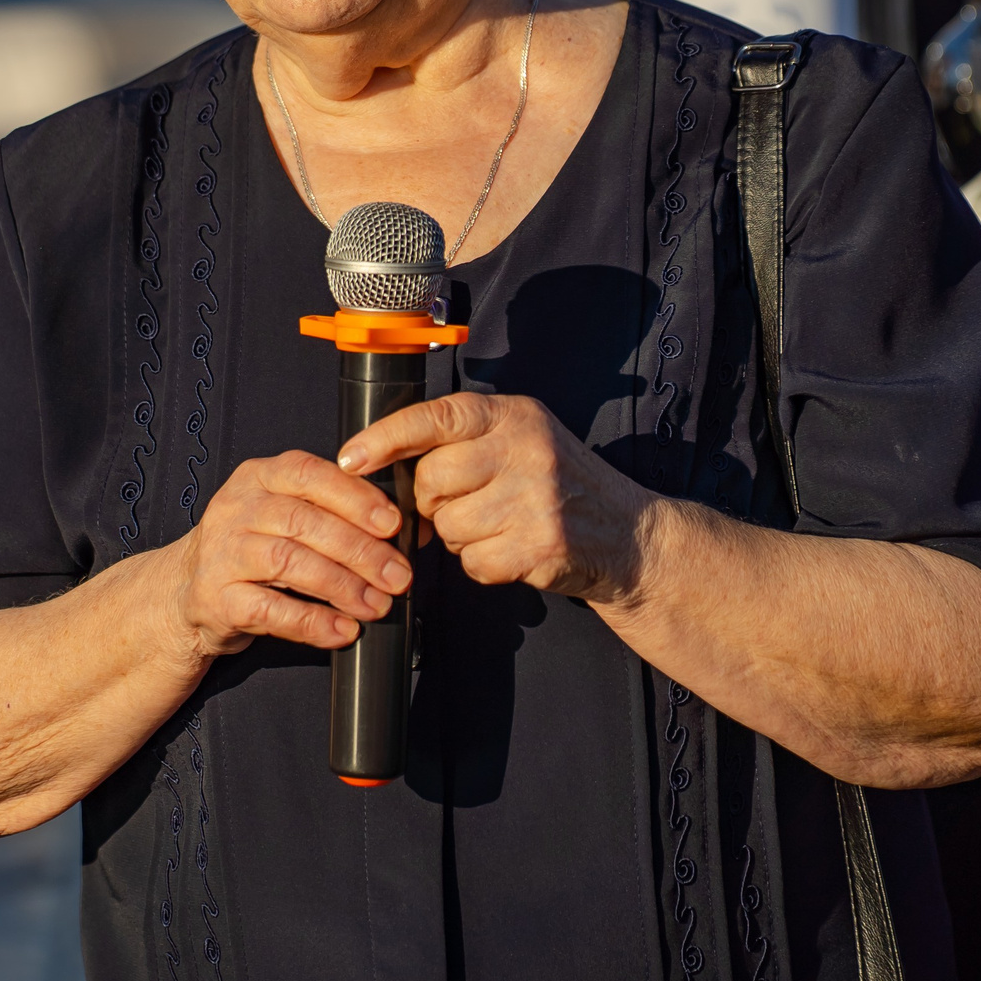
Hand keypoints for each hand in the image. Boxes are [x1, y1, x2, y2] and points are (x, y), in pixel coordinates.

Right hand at [161, 453, 413, 660]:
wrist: (186, 591)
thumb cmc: (251, 549)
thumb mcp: (282, 515)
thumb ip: (330, 513)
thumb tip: (399, 532)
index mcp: (258, 477)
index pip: (309, 473)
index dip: (355, 497)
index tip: (393, 524)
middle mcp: (236, 508)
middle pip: (304, 522)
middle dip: (359, 551)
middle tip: (397, 576)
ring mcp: (222, 553)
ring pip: (288, 562)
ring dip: (341, 586)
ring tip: (375, 605)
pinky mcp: (216, 598)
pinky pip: (269, 610)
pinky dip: (311, 623)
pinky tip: (341, 630)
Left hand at [339, 393, 652, 603]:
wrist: (630, 535)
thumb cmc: (560, 485)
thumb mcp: (519, 439)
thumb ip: (463, 441)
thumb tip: (384, 464)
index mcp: (513, 415)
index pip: (435, 417)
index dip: (385, 437)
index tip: (350, 458)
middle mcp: (526, 449)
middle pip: (430, 481)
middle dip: (432, 503)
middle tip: (462, 505)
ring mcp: (536, 498)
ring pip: (448, 526)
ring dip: (459, 537)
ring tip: (499, 526)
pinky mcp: (542, 545)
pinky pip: (473, 563)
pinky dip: (484, 565)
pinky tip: (513, 551)